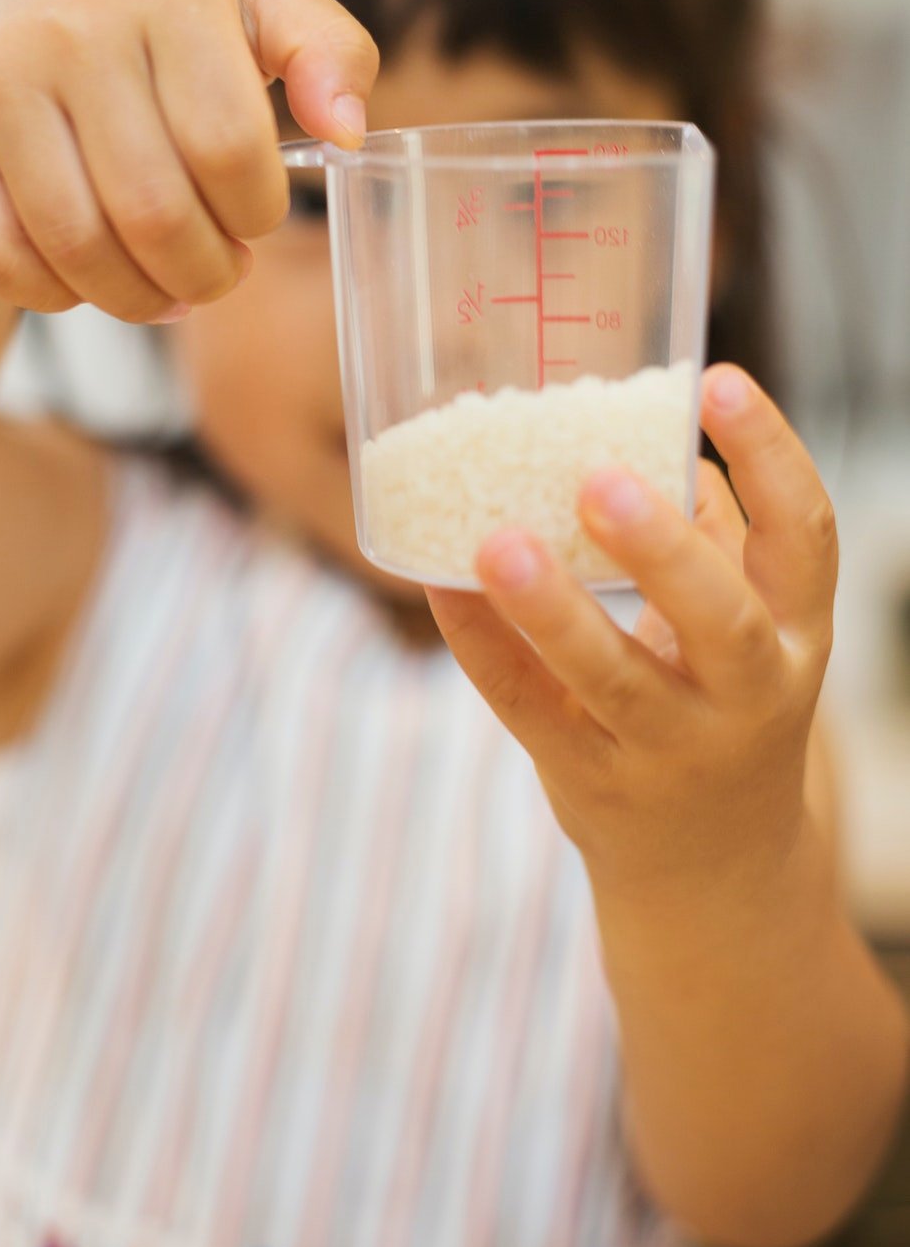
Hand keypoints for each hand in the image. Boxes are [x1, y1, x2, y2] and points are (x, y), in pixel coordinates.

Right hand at [0, 0, 377, 318]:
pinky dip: (55, 296)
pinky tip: (89, 283)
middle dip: (204, 274)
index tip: (255, 219)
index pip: (228, 148)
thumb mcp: (262, 8)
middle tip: (218, 275)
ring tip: (166, 292)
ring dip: (136, 300)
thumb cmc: (167, 19)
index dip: (256, 215)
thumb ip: (330, 55)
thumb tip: (346, 133)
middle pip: (153, 212)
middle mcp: (70, 30)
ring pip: (76, 246)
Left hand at [428, 367, 837, 904]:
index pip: (807, 537)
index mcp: (794, 634)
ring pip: (611, 680)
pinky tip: (441, 585)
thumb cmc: (720, 706)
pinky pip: (528, 705)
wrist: (713, 868)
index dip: (772, 454)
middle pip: (720, 622)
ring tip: (499, 541)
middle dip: (664, 551)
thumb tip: (662, 430)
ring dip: (552, 610)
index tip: (718, 378)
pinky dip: (481, 645)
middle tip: (600, 479)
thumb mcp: (749, 628)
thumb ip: (716, 537)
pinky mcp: (590, 778)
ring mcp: (667, 748)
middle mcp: (747, 696)